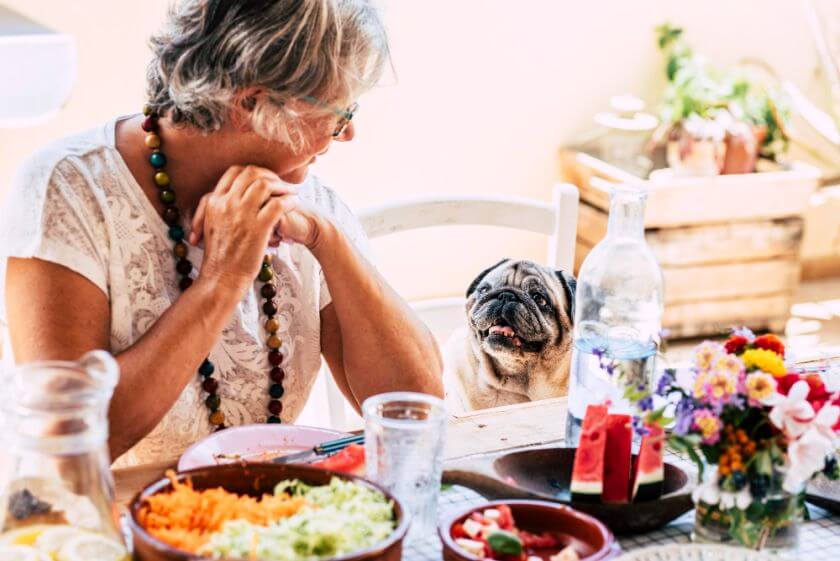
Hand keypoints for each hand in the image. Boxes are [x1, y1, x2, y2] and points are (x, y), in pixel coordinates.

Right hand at [190, 165, 315, 291]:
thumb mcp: (211, 226)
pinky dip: (289, 201)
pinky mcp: (257, 228)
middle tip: (282, 184)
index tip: (266, 179)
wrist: (220, 279)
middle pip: (251, 173)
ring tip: (291, 192)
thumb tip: (235, 197)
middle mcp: (226, 203)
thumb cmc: (220, 257)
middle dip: (270, 175)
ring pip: (265, 184)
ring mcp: (241, 215)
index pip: (234, 172)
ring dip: (282, 186)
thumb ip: (221, 209)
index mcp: (214, 202)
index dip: (253, 172)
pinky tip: (294, 204)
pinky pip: (278, 204)